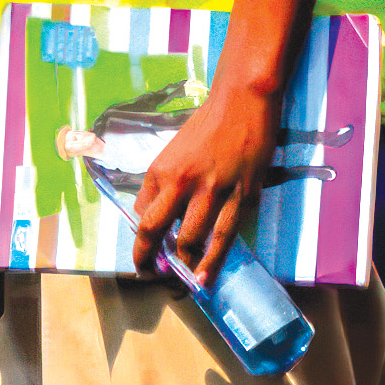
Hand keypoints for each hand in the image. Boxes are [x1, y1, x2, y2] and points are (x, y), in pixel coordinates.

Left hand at [128, 81, 274, 285]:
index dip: (140, 244)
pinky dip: (216, 257)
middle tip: (154, 277)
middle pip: (160, 231)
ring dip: (189, 265)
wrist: (242, 101)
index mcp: (162, 172)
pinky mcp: (243, 194)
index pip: (143, 216)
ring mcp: (215, 190)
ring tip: (188, 282)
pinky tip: (210, 272)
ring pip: (195, 238)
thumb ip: (162, 184)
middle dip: (153, 260)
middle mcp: (183, 182)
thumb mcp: (172, 152)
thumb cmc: (206, 125)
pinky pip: (227, 232)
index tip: (142, 261)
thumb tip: (152, 214)